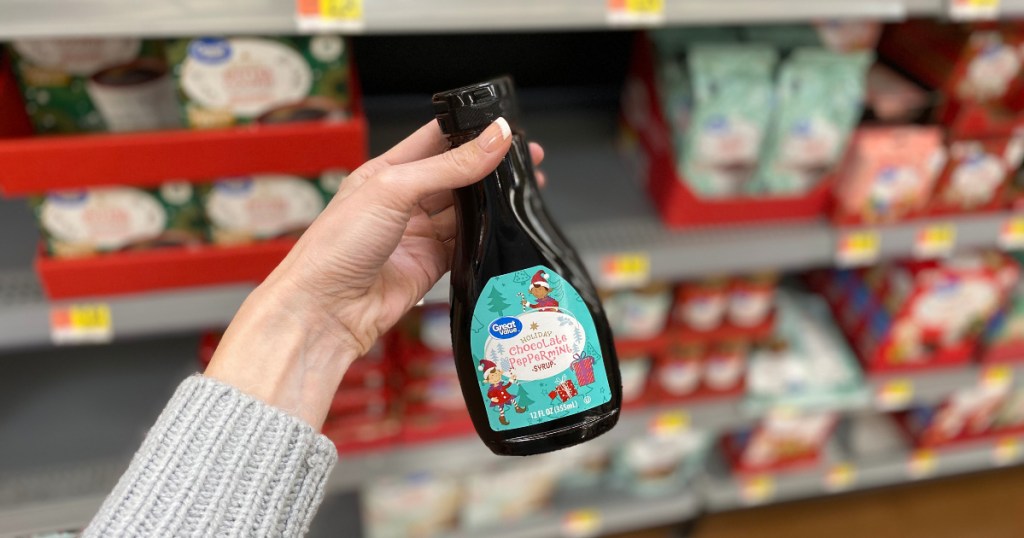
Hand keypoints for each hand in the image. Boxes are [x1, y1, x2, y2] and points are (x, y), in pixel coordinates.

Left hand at [206, 117, 545, 427]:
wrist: (325, 310)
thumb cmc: (337, 246)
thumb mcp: (394, 190)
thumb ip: (450, 165)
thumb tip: (494, 137)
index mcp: (385, 173)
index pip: (436, 141)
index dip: (470, 131)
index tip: (505, 126)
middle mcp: (402, 202)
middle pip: (456, 175)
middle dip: (490, 166)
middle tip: (528, 159)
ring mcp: (418, 234)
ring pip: (466, 210)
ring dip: (494, 201)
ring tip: (527, 189)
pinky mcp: (431, 265)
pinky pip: (467, 244)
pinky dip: (487, 235)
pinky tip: (506, 226)